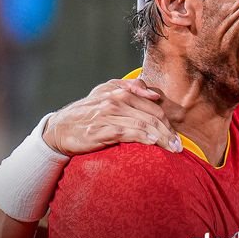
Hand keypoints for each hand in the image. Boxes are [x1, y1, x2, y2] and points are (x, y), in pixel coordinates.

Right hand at [42, 79, 180, 155]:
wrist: (60, 128)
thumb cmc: (87, 113)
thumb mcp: (106, 92)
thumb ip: (130, 88)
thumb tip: (154, 94)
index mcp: (120, 91)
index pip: (154, 107)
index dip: (168, 122)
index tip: (176, 136)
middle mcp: (116, 100)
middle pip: (152, 117)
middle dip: (169, 132)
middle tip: (179, 146)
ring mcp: (107, 115)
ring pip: (143, 125)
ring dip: (161, 138)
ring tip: (172, 149)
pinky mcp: (100, 130)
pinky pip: (126, 133)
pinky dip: (142, 137)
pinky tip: (152, 143)